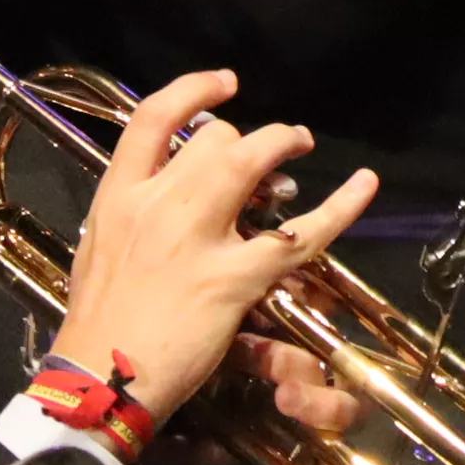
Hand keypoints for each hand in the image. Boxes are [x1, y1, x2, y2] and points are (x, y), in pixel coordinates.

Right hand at [51, 71, 376, 424]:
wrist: (99, 380)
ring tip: (301, 146)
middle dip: (253, 137)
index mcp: (119, 196)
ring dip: (284, 144)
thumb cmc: (99, 321)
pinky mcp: (234, 279)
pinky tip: (365, 185)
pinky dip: (341, 206)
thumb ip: (132, 212)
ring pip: (253, 164)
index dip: (195, 90)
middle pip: (216, 140)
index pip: (153, 119)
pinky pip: (300, 234)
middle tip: (279, 145)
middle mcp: (158, 206)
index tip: (226, 84)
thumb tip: (165, 190)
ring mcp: (198, 240)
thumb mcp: (100, 247)